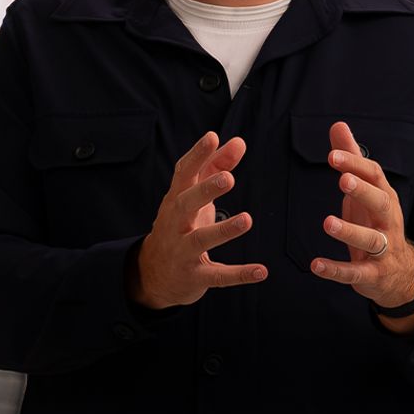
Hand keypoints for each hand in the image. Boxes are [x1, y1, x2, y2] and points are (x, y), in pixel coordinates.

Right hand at [128, 131, 265, 309]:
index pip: (183, 174)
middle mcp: (176, 223)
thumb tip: (239, 142)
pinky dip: (239, 274)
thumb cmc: (180, 225)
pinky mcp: (195, 277)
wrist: (153, 274)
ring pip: (200, 240)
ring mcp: (183, 251)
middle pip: (186, 204)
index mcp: (176, 200)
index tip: (212, 137)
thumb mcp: (193, 196)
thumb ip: (215, 167)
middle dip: (205, 190)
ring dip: (224, 230)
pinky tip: (261, 271)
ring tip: (247, 219)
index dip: (196, 155)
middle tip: (228, 178)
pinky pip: (217, 276)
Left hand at [310, 121, 413, 332]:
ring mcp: (383, 249)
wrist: (400, 273)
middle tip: (343, 180)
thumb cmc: (376, 223)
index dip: (355, 165)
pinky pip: (355, 272)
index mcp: (384, 197)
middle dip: (363, 191)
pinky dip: (336, 270)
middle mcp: (387, 221)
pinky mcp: (372, 274)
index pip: (375, 176)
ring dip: (350, 231)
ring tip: (328, 223)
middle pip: (380, 203)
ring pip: (370, 239)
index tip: (332, 155)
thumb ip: (351, 159)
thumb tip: (338, 125)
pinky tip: (316, 265)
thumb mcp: (366, 190)